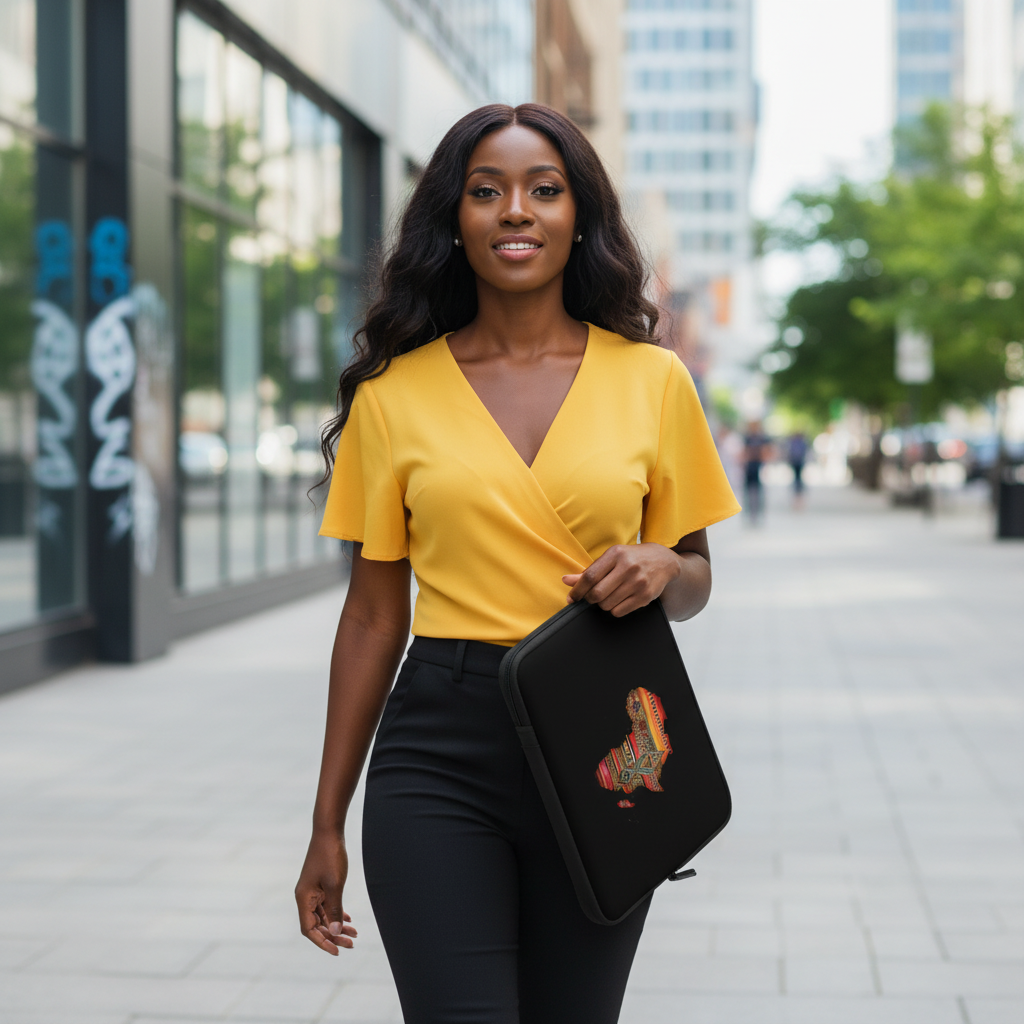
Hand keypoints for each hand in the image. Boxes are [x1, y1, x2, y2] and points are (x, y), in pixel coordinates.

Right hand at [295, 830, 357, 954]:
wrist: (329, 832)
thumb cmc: (330, 856)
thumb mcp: (335, 885)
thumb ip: (334, 909)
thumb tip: (334, 933)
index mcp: (303, 898)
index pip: (309, 929)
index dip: (322, 942)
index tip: (337, 951)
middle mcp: (305, 897)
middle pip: (317, 925)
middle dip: (333, 936)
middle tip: (351, 944)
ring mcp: (313, 891)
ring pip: (324, 916)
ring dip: (337, 926)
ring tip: (354, 934)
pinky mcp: (320, 885)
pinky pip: (327, 905)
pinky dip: (337, 914)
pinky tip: (348, 920)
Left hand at [562, 543, 681, 617]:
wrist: (663, 561)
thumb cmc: (632, 559)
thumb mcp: (611, 558)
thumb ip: (589, 571)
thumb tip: (567, 581)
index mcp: (616, 554)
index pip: (590, 576)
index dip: (577, 590)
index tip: (572, 598)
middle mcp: (628, 567)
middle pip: (597, 593)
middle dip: (591, 599)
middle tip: (593, 596)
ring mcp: (638, 582)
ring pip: (607, 604)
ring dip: (603, 604)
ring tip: (610, 595)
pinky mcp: (645, 596)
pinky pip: (619, 611)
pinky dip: (615, 609)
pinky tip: (620, 600)